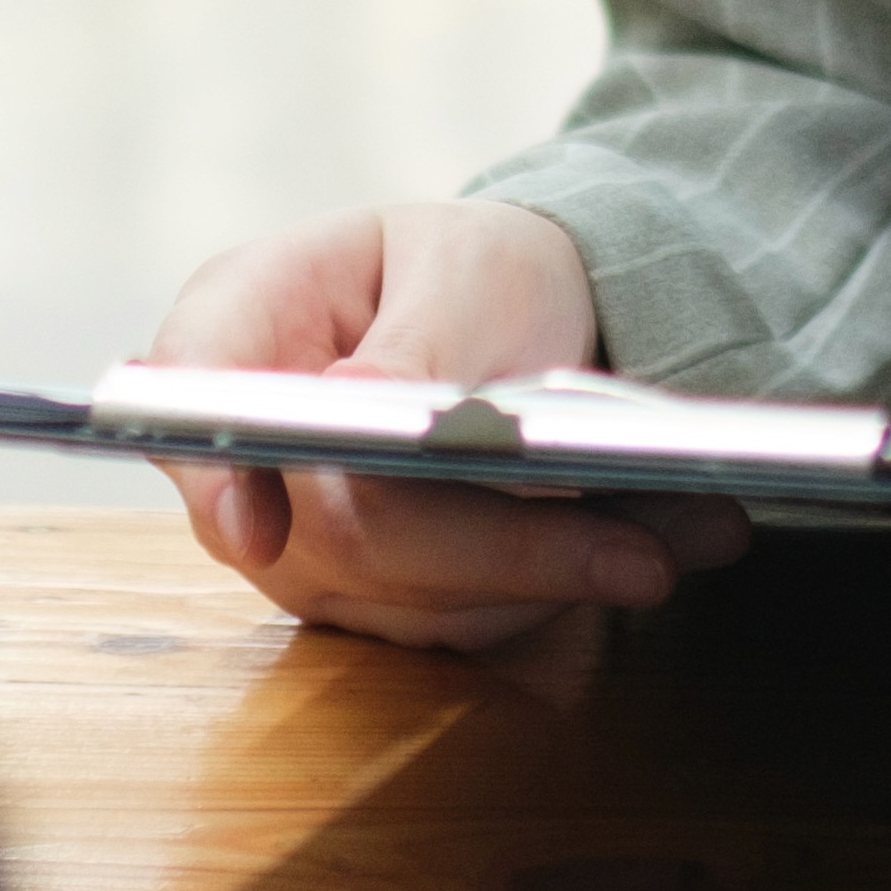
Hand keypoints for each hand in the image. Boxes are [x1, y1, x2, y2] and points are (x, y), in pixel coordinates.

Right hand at [142, 196, 750, 654]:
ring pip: (410, 597)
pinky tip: (655, 549)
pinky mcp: (374, 597)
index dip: (223, 476)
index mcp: (239, 325)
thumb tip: (357, 408)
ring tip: (694, 532)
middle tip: (642, 552)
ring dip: (559, 578)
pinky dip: (564, 591)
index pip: (197, 411)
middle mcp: (249, 452)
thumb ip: (412, 346)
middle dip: (498, 550)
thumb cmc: (476, 268)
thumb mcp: (462, 268)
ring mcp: (301, 540)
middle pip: (335, 535)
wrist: (524, 312)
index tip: (264, 524)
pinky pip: (462, 622)